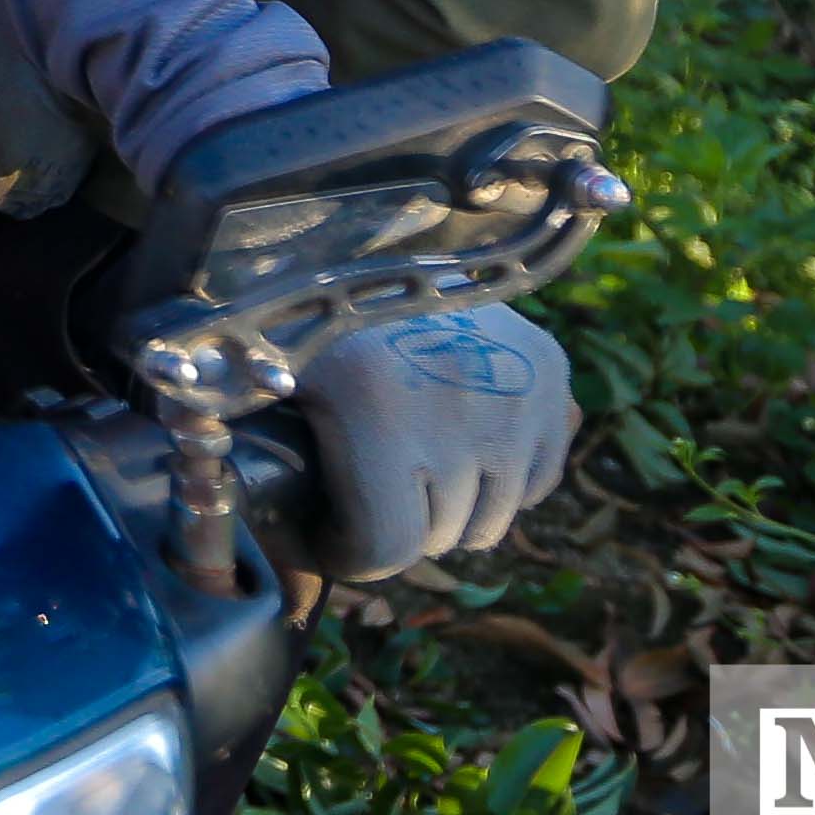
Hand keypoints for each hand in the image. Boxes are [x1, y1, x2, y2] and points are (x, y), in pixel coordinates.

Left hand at [291, 304, 575, 578]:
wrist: (377, 240)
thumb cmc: (310, 315)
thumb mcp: (274, 380)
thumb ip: (264, 466)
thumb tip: (281, 574)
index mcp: (377, 410)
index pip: (388, 548)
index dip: (350, 554)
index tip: (329, 535)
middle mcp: (458, 404)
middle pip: (438, 538)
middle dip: (396, 529)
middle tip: (367, 494)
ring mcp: (516, 394)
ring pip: (492, 522)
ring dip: (450, 514)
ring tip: (412, 475)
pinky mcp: (551, 379)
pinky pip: (535, 484)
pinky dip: (501, 483)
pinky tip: (460, 450)